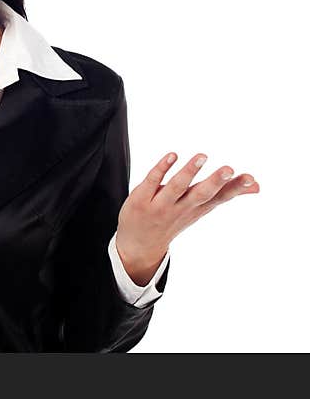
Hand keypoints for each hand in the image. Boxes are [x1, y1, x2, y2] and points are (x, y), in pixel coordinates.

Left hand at [116, 152, 259, 280]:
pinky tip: (172, 155)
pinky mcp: (141, 198)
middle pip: (201, 195)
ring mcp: (161, 205)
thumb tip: (258, 186)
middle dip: (215, 182)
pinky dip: (162, 168)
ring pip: (176, 188)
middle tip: (229, 169)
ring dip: (188, 172)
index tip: (250, 179)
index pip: (219, 198)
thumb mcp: (202, 209)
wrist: (141, 244)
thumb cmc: (176, 217)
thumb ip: (226, 193)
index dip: (235, 189)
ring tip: (202, 156)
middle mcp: (182, 208)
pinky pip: (152, 181)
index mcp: (199, 208)